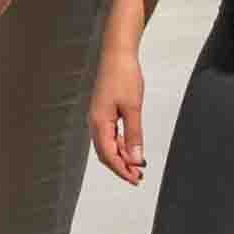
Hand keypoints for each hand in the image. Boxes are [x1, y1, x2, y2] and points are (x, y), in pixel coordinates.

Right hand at [90, 22, 147, 183]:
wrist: (117, 54)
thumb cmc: (124, 77)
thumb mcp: (133, 108)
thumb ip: (134, 135)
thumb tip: (136, 159)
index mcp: (99, 123)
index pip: (109, 155)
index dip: (122, 170)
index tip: (136, 179)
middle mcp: (95, 123)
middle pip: (105, 154)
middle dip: (121, 167)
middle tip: (138, 178)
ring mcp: (98, 118)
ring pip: (108, 146)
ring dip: (122, 157)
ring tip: (138, 167)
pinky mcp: (104, 113)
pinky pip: (110, 136)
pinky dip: (121, 145)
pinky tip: (132, 149)